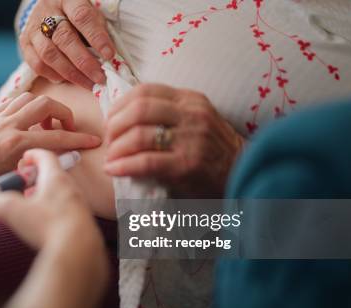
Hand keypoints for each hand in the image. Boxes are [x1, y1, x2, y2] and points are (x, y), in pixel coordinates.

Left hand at [0, 93, 101, 191]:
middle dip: (63, 113)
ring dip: (44, 108)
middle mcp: (7, 125)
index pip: (56, 136)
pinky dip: (27, 108)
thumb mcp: (16, 177)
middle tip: (66, 128)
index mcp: (15, 142)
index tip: (93, 141)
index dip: (78, 139)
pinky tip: (29, 122)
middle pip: (46, 104)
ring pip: (30, 98)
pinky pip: (13, 102)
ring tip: (47, 125)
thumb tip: (66, 155)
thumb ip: (42, 162)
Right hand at [0, 149, 98, 248]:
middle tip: (24, 183)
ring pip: (62, 194)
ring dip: (46, 196)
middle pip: (54, 175)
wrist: (79, 253)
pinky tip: (44, 225)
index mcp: (56, 179)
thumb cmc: (48, 226)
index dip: (33, 154)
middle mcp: (71, 190)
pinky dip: (54, 213)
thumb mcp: (12, 212)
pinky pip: (68, 213)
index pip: (46, 156)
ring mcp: (79, 207)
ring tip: (32, 205)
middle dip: (37, 177)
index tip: (24, 158)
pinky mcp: (83, 225)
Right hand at [19, 0, 115, 89]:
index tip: (110, 55)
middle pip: (64, 38)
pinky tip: (67, 80)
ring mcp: (33, 28)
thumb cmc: (76, 14)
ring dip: (71, 73)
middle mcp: (47, 11)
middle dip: (84, 62)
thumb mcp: (90, 12)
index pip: (82, 17)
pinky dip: (53, 75)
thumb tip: (109, 58)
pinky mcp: (25, 43)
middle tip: (100, 77)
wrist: (49, 9)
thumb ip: (98, 29)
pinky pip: (37, 64)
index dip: (96, 37)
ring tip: (88, 83)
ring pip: (49, 54)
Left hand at [104, 84, 244, 196]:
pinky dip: (124, 165)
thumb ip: (167, 112)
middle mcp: (191, 114)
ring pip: (139, 134)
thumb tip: (124, 114)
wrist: (242, 173)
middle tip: (108, 140)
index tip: (111, 120)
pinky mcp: (187, 164)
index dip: (120, 105)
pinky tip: (113, 170)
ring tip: (110, 157)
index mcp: (190, 99)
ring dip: (116, 147)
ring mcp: (191, 139)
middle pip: (138, 109)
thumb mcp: (195, 119)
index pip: (145, 91)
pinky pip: (146, 161)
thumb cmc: (212, 149)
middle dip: (114, 125)